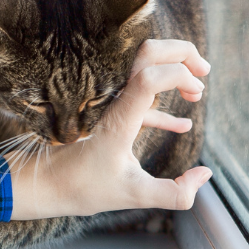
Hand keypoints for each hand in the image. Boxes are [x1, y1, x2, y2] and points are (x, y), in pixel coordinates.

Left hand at [7, 39, 212, 219]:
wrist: (43, 183)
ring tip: (196, 93)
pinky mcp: (107, 113)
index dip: (179, 74)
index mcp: (119, 117)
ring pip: (142, 66)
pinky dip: (162, 102)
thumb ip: (175, 193)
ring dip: (173, 71)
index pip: (150, 75)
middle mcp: (113, 101)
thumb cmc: (82, 188)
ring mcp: (109, 102)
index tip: (197, 93)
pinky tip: (182, 123)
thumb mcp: (134, 196)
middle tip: (204, 73)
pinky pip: (137, 98)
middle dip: (181, 54)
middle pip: (147, 52)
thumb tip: (205, 176)